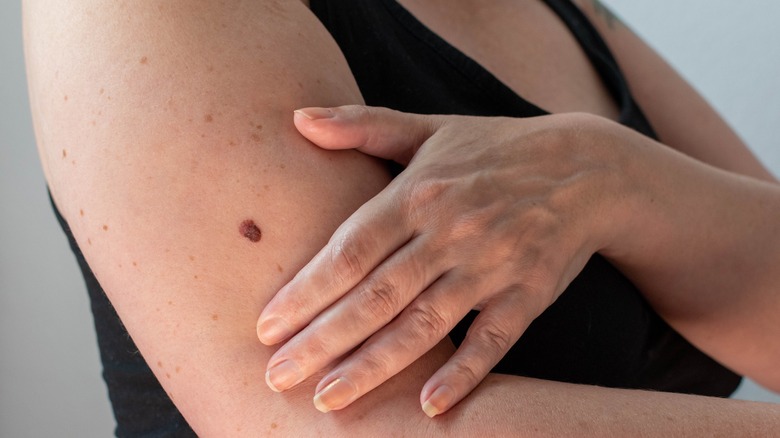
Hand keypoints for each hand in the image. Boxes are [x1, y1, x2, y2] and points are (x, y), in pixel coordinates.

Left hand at [257, 106, 630, 415]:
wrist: (587, 167)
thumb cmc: (494, 149)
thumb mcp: (429, 128)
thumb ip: (362, 125)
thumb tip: (297, 117)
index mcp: (419, 193)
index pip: (351, 249)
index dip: (307, 290)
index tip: (266, 326)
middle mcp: (451, 231)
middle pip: (377, 295)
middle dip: (322, 340)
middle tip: (276, 376)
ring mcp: (493, 265)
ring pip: (424, 325)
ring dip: (374, 367)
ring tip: (327, 399)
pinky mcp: (529, 293)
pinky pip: (493, 341)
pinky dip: (463, 374)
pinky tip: (428, 407)